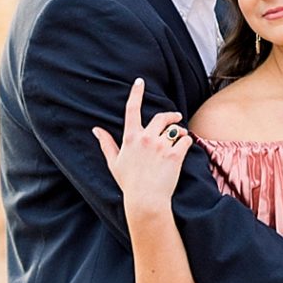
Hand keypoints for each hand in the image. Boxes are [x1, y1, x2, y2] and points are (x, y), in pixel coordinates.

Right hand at [90, 78, 192, 213]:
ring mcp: (161, 146)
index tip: (140, 81)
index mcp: (130, 138)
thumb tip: (95, 130)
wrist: (145, 200)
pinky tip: (184, 149)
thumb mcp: (114, 162)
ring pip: (175, 130)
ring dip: (179, 132)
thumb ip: (106, 144)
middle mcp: (146, 138)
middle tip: (176, 117)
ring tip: (179, 139)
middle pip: (161, 117)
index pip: (132, 109)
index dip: (136, 93)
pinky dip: (186, 143)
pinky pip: (185, 141)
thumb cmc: (129, 183)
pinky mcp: (174, 156)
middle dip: (171, 115)